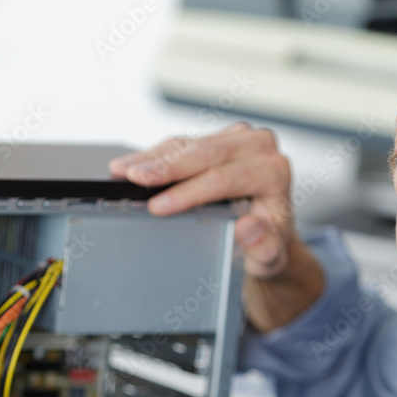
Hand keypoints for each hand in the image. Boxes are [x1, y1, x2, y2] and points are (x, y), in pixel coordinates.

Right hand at [110, 122, 293, 278]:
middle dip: (164, 167)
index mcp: (273, 172)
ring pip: (189, 143)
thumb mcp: (270, 258)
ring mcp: (239, 139)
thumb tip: (248, 228)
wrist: (269, 234)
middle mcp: (259, 147)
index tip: (157, 207)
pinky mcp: (220, 138)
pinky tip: (133, 164)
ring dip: (152, 157)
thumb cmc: (267, 245)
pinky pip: (183, 142)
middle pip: (204, 154)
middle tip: (131, 176)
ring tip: (122, 170)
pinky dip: (156, 155)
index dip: (187, 192)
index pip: (224, 178)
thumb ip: (264, 247)